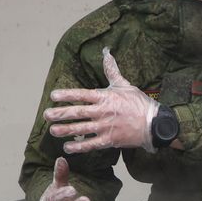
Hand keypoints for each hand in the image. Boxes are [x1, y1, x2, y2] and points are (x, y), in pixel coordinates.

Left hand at [43, 48, 158, 153]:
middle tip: (47, 115)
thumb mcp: (125, 85)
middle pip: (77, 112)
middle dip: (60, 114)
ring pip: (81, 129)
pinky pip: (92, 144)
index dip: (66, 95)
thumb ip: (112, 71)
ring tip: (53, 131)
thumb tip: (106, 53)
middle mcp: (102, 111)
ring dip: (65, 130)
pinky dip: (79, 146)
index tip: (54, 96)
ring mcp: (106, 127)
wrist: (154, 123)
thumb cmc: (139, 103)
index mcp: (105, 97)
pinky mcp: (110, 140)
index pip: (81, 94)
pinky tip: (68, 147)